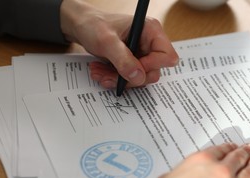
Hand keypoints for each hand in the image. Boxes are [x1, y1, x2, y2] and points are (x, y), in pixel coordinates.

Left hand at [60, 0, 178, 87]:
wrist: (82, 27)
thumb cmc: (94, 25)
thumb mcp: (106, 41)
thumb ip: (123, 59)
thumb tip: (138, 76)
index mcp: (151, 31)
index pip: (167, 57)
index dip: (151, 66)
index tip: (132, 68)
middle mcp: (150, 44)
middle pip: (152, 72)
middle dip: (129, 77)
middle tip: (108, 74)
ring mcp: (142, 55)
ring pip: (139, 78)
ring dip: (118, 80)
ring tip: (100, 72)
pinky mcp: (133, 63)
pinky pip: (130, 79)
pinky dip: (115, 79)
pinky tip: (101, 72)